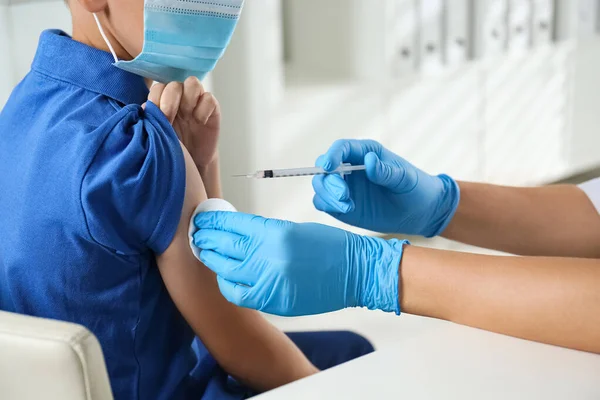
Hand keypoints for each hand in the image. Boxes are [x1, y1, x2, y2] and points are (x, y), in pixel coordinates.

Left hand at [148, 77, 220, 166]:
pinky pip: (209, 97)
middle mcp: (180, 98)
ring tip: (188, 116)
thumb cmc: (174, 147)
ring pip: (193, 83)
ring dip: (188, 99)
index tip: (157, 118)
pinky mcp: (212, 108)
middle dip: (170, 100)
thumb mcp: (159, 134)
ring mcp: (196, 101)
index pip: (158, 88)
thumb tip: (144, 107)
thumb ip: (150, 118)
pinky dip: (203, 109)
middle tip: (169, 118)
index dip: (156, 100)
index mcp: (163, 101)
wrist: (194, 161)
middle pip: (174, 84)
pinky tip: (200, 122)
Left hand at [193, 212, 407, 316]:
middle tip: (197, 233)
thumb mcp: (292, 228)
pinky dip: (228, 284)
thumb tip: (236, 235)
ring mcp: (270, 282)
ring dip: (213, 259)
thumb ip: (263, 233)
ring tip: (206, 251)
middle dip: (207, 238)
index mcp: (275, 233)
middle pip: (224, 246)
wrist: (355, 272)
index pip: (233, 225)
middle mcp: (268, 257)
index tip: (203, 218)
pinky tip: (225, 276)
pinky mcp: (273, 301)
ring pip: (226, 270)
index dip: (214, 222)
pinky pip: (239, 294)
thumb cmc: (329, 246)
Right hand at [312, 139, 459, 237]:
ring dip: (328, 195)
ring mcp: (344, 187)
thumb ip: (386, 171)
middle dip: (329, 182)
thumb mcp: (405, 179)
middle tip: (344, 196)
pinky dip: (329, 206)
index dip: (332, 155)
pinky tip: (348, 210)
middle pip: (324, 169)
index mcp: (365, 153)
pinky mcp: (341, 205)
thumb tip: (369, 161)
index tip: (329, 167)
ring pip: (321, 187)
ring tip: (348, 207)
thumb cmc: (414, 188)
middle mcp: (349, 168)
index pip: (341, 148)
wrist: (419, 212)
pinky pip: (323, 203)